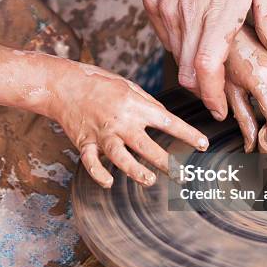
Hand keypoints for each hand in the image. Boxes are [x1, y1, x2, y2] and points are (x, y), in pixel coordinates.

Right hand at [52, 63, 208, 187]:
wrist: (63, 84)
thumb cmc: (98, 83)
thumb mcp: (128, 86)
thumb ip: (147, 103)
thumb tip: (165, 118)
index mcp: (134, 105)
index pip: (167, 121)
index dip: (187, 134)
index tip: (203, 145)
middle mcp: (120, 121)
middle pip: (146, 145)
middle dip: (167, 162)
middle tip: (183, 175)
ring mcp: (102, 133)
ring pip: (120, 156)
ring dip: (136, 171)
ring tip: (150, 180)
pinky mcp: (84, 142)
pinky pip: (91, 162)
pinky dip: (99, 174)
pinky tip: (109, 182)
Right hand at [141, 0, 266, 119]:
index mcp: (220, 9)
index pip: (209, 68)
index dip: (213, 96)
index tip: (220, 109)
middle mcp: (188, 14)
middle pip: (188, 72)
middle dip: (203, 90)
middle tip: (217, 93)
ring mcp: (166, 9)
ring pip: (176, 56)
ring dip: (193, 65)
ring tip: (209, 56)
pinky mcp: (152, 3)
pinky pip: (164, 36)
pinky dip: (179, 44)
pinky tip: (193, 33)